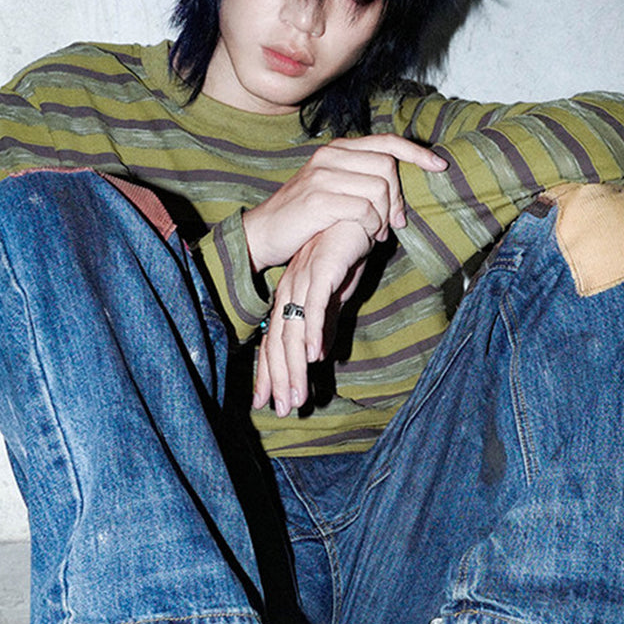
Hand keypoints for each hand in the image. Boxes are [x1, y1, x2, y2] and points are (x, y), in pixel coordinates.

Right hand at [243, 134, 446, 271]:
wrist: (262, 233)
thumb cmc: (302, 217)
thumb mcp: (330, 188)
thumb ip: (358, 179)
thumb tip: (393, 184)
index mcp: (337, 150)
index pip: (386, 142)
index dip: (416, 152)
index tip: (439, 167)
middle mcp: (330, 156)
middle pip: (387, 165)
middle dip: (398, 196)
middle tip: (397, 222)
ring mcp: (323, 176)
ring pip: (379, 187)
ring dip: (385, 215)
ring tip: (378, 232)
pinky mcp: (318, 200)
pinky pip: (364, 208)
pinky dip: (372, 225)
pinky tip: (367, 236)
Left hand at [253, 220, 371, 415]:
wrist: (355, 213)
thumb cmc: (346, 251)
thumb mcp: (336, 295)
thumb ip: (325, 324)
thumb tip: (318, 355)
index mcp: (290, 298)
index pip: (274, 342)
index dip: (270, 374)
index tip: (268, 403)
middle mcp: (290, 291)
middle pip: (278, 342)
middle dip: (279, 380)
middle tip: (282, 411)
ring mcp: (303, 280)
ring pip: (294, 330)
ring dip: (295, 367)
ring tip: (297, 396)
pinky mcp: (323, 268)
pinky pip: (315, 304)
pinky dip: (314, 330)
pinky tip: (316, 355)